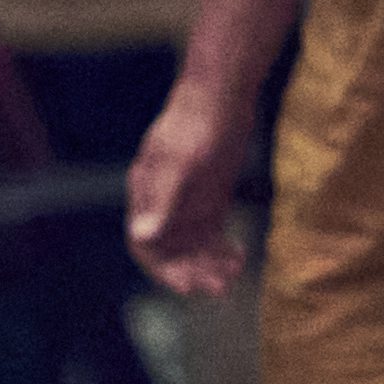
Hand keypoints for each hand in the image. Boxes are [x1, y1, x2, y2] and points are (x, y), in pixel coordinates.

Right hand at [123, 81, 256, 296]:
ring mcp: (186, 201)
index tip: (187, 286)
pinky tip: (240, 255)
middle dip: (192, 271)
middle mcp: (163, 203)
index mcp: (146, 195)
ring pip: (193, 246)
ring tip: (235, 274)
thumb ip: (162, 200)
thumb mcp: (180, 163)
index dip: (162, 269)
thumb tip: (143, 235)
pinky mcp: (209, 197)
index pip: (145, 243)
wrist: (221, 96)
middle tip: (220, 286)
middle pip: (171, 250)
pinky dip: (222, 249)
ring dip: (209, 264)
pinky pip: (211, 233)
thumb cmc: (196, 124)